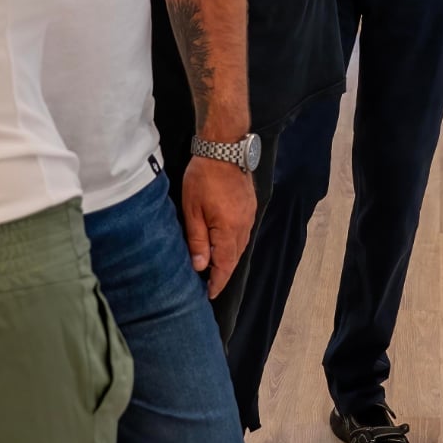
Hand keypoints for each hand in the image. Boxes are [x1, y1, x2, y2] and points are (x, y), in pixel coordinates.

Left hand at [181, 153, 255, 298]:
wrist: (224, 148)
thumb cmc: (203, 178)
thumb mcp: (192, 210)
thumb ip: (197, 240)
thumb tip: (200, 266)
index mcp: (228, 229)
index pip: (225, 265)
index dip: (218, 282)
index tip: (210, 294)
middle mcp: (244, 226)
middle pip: (235, 257)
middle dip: (223, 272)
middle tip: (209, 284)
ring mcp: (250, 215)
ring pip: (240, 245)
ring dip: (228, 257)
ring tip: (215, 266)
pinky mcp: (251, 206)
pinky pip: (244, 232)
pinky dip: (234, 243)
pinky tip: (224, 242)